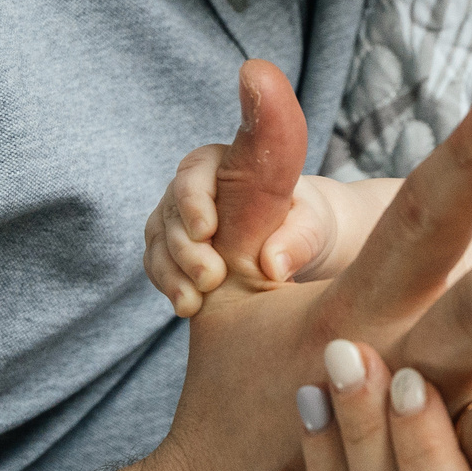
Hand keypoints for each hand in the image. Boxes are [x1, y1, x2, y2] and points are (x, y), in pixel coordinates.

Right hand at [142, 148, 350, 315]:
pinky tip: (186, 306)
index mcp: (223, 165)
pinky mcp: (170, 251)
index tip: (207, 231)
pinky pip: (158, 267)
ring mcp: (176, 220)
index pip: (194, 174)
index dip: (194, 201)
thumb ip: (298, 238)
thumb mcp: (312, 224)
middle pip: (172, 213)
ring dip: (172, 274)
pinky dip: (170, 286)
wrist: (295, 244)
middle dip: (186, 249)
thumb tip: (273, 265)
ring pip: (160, 243)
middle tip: (210, 278)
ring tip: (192, 303)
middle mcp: (191, 189)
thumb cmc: (305, 221)